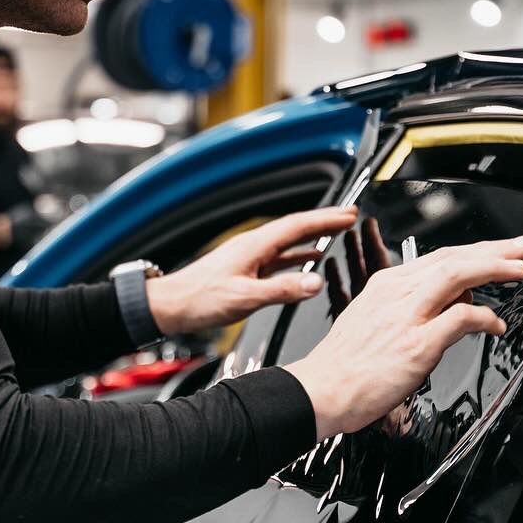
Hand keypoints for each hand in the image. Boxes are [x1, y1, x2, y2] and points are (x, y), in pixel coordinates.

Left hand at [145, 206, 357, 334]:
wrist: (171, 306)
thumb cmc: (200, 300)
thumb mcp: (244, 297)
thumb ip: (281, 290)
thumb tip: (315, 282)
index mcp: (254, 246)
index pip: (297, 226)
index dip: (325, 219)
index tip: (349, 215)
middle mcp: (254, 246)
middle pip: (296, 228)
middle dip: (324, 221)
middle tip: (350, 216)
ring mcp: (250, 257)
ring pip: (289, 242)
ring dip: (314, 236)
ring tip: (337, 233)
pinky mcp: (247, 270)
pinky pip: (280, 257)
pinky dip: (299, 255)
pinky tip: (309, 260)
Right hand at [285, 234, 522, 439]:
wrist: (320, 390)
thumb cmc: (346, 364)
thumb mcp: (374, 319)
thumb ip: (412, 307)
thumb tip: (456, 300)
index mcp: (387, 284)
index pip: (439, 257)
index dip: (475, 250)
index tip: (499, 249)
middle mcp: (397, 292)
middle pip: (453, 258)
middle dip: (495, 249)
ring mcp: (407, 316)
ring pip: (458, 275)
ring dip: (494, 269)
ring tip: (520, 269)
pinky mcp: (416, 344)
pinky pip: (460, 318)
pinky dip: (484, 317)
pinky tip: (496, 324)